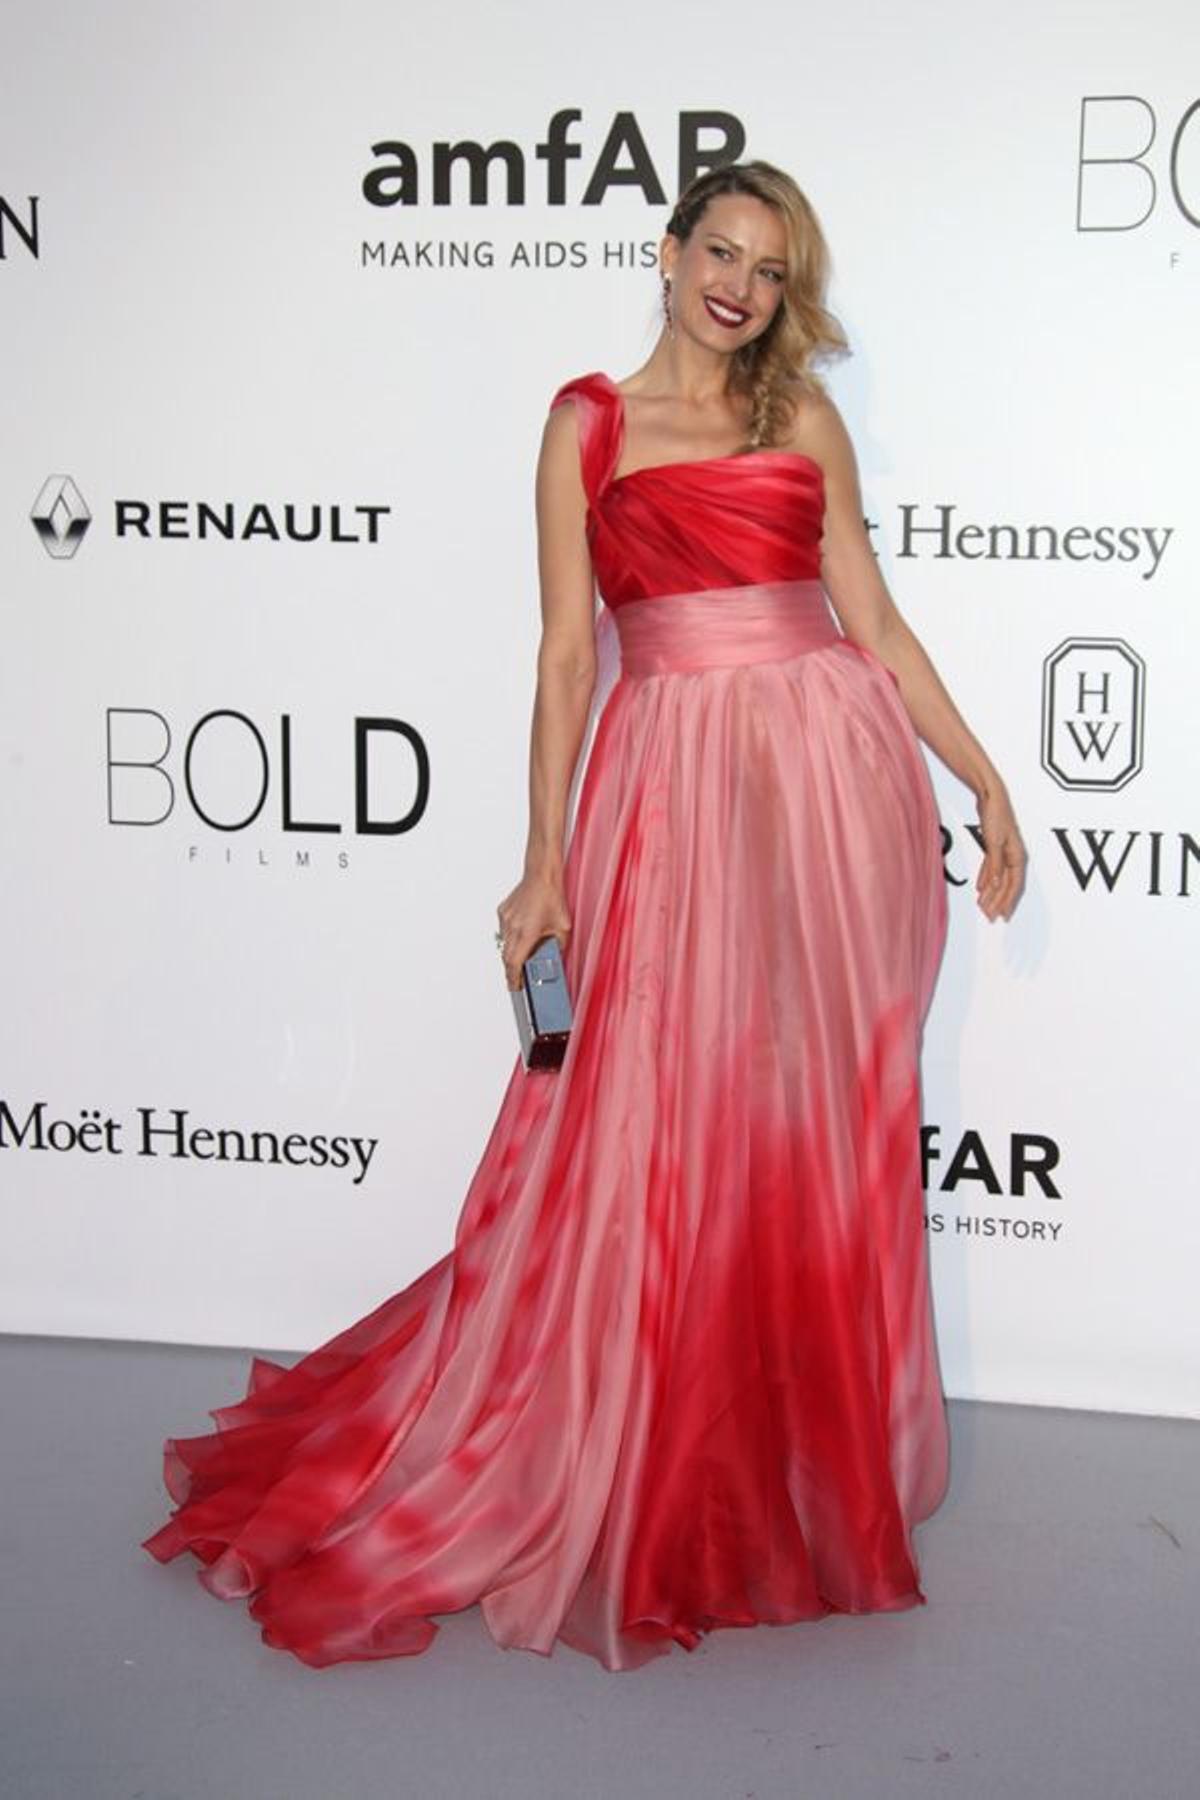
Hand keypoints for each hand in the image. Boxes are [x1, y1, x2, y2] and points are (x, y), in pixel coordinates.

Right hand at [495, 870, 571, 991]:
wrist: (541, 875)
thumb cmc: (552, 897)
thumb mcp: (563, 927)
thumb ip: (558, 945)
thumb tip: (554, 957)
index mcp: (527, 933)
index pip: (514, 963)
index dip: (513, 978)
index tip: (514, 986)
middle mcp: (513, 927)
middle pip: (506, 957)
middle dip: (511, 969)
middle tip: (517, 977)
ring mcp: (506, 919)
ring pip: (504, 943)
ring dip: (512, 951)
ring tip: (524, 950)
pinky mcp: (503, 912)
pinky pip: (504, 930)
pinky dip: (511, 936)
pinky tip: (523, 929)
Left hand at [975, 782, 1025, 921]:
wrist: (990, 796)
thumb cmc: (997, 814)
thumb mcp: (994, 843)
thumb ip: (994, 865)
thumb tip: (995, 886)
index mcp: (1017, 856)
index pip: (1013, 885)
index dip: (1007, 902)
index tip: (1001, 915)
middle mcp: (1013, 856)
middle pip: (1006, 885)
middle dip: (998, 902)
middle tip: (989, 916)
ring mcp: (1005, 851)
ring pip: (999, 878)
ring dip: (991, 893)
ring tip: (983, 905)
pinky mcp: (995, 846)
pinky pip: (992, 869)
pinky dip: (986, 879)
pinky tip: (981, 888)